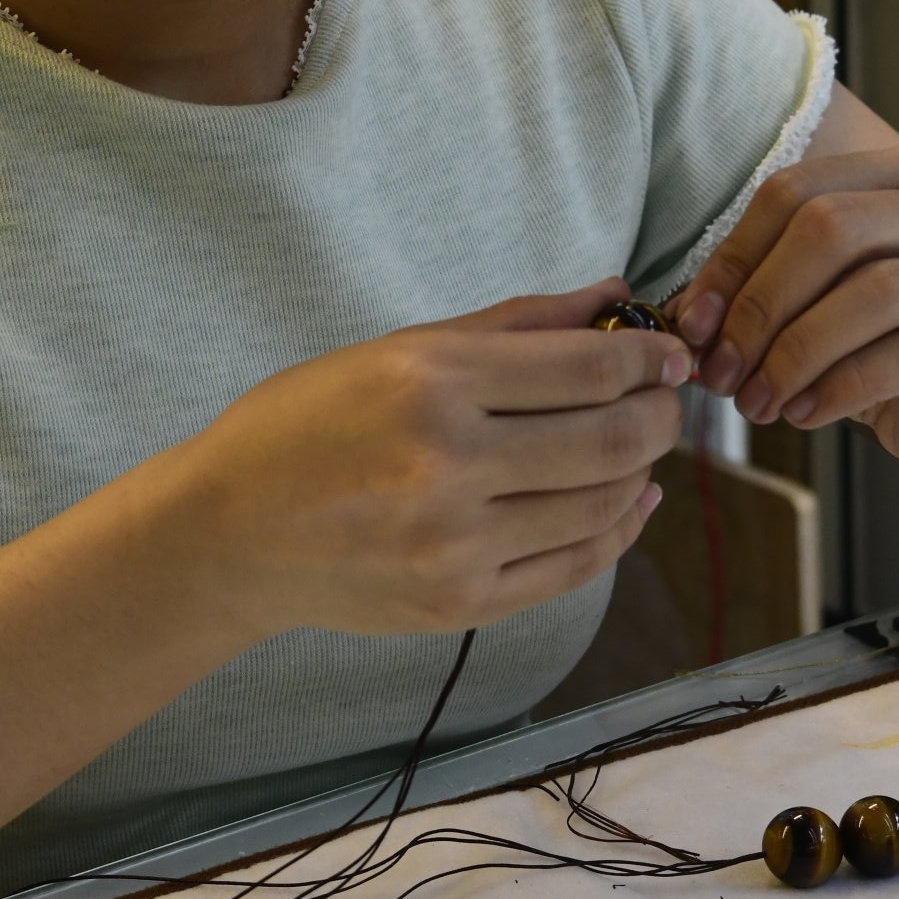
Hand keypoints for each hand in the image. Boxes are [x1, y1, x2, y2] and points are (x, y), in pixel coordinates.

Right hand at [182, 278, 689, 639]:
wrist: (229, 533)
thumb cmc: (305, 427)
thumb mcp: (395, 351)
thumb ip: (512, 325)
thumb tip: (611, 296)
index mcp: (429, 384)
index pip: (587, 371)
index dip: (649, 360)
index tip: (669, 354)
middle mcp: (447, 464)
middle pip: (610, 438)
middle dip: (660, 413)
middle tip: (668, 399)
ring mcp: (456, 543)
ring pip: (601, 505)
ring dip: (642, 469)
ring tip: (643, 445)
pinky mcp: (460, 602)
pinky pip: (574, 567)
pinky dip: (617, 530)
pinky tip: (625, 501)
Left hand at [669, 150, 898, 481]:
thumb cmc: (883, 350)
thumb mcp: (816, 307)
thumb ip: (760, 293)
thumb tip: (686, 316)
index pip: (795, 192)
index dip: (732, 259)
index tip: (692, 323)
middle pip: (833, 230)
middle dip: (760, 306)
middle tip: (720, 371)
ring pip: (874, 293)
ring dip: (795, 354)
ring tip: (756, 401)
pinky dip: (841, 387)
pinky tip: (805, 413)